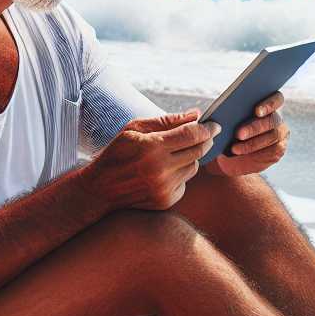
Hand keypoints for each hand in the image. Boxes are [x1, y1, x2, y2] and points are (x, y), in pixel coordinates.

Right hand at [81, 108, 217, 210]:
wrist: (99, 190)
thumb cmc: (117, 154)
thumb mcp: (134, 129)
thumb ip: (167, 121)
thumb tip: (196, 114)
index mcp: (151, 147)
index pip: (192, 134)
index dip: (207, 127)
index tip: (215, 124)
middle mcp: (160, 169)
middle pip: (198, 150)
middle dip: (204, 141)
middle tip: (203, 135)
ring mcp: (163, 187)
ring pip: (194, 167)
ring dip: (189, 158)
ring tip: (171, 156)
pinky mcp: (166, 201)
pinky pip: (185, 183)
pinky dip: (179, 175)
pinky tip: (162, 173)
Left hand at [203, 91, 288, 177]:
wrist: (228, 155)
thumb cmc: (225, 132)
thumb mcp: (220, 120)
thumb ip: (220, 113)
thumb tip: (203, 113)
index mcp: (267, 104)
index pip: (277, 98)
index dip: (269, 103)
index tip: (256, 110)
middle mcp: (276, 117)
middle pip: (273, 119)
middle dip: (255, 126)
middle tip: (238, 133)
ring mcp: (279, 134)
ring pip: (272, 136)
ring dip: (253, 142)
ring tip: (234, 147)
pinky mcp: (277, 150)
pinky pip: (270, 151)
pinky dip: (254, 152)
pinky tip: (238, 153)